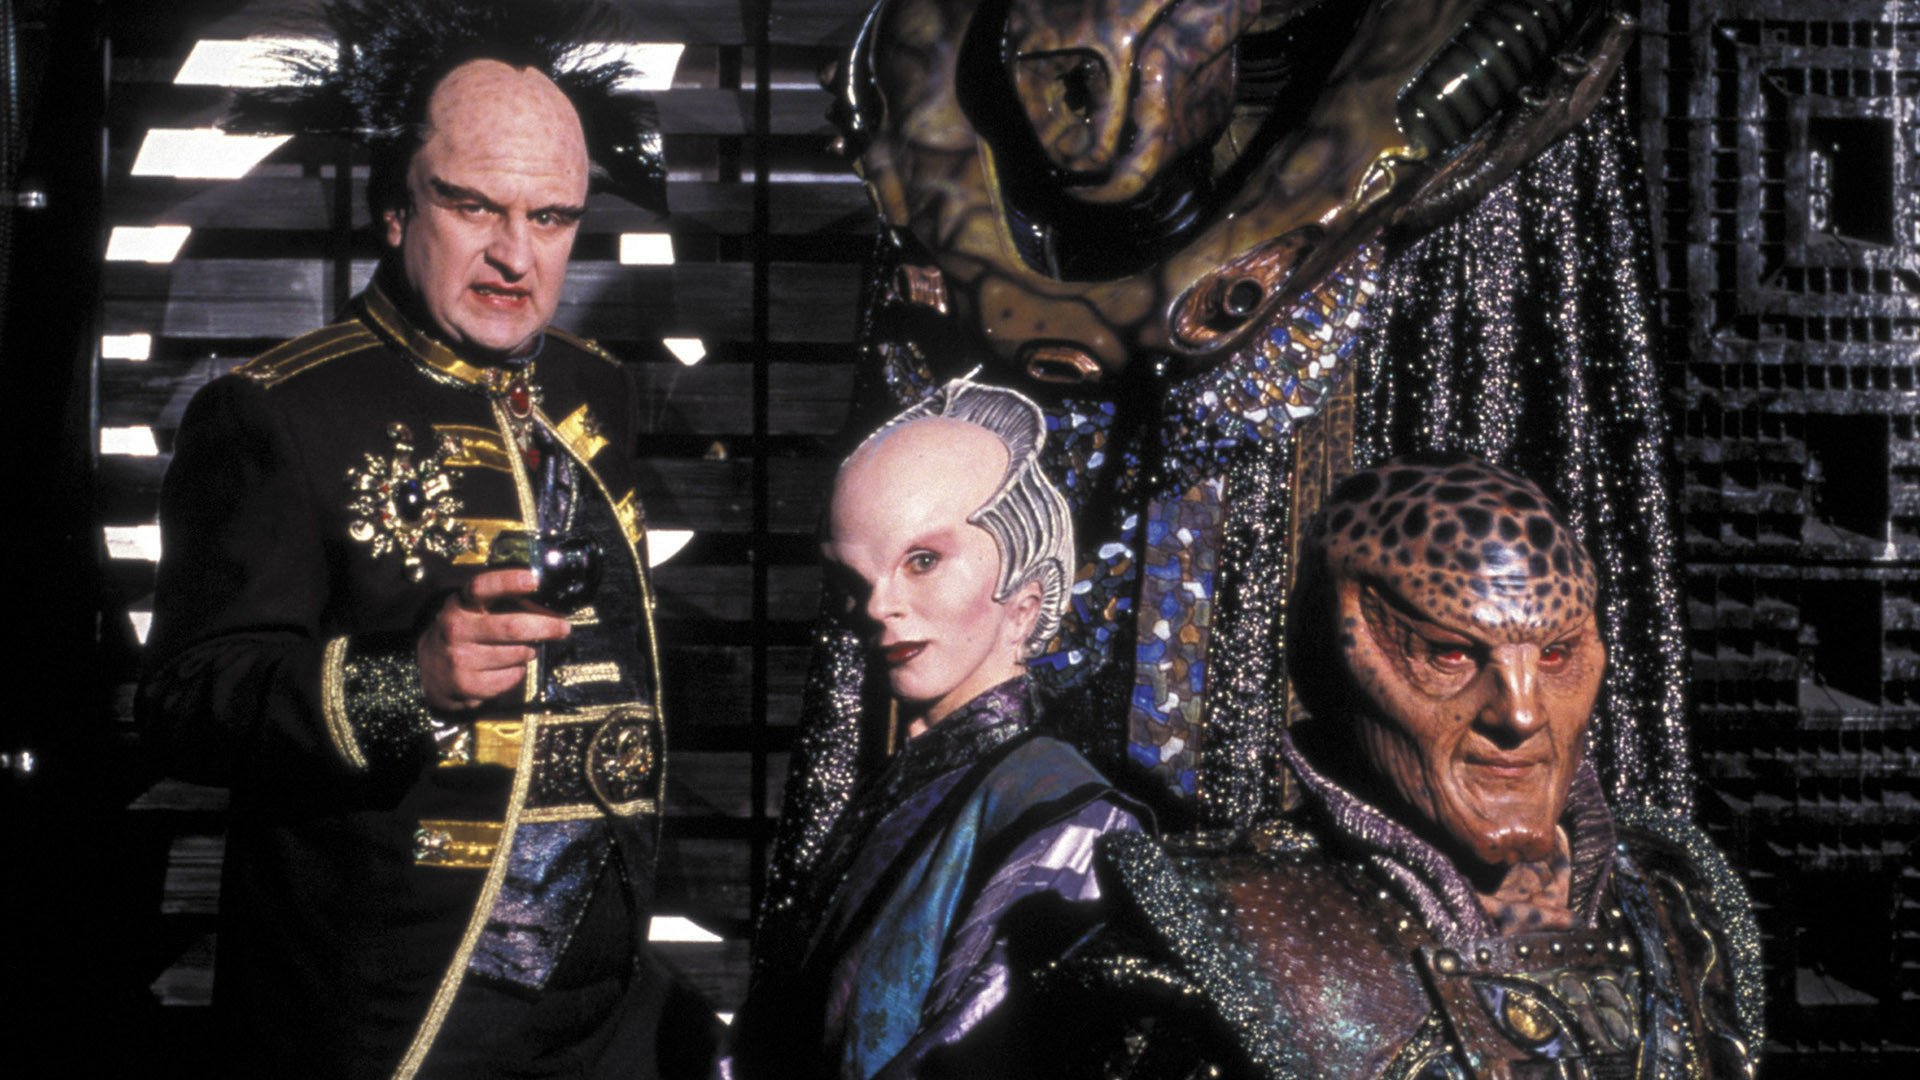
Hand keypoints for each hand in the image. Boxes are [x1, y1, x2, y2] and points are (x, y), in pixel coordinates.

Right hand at [417, 569, 570, 711]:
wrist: (426, 670)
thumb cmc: (465, 632)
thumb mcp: (474, 611)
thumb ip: (505, 604)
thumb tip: (550, 608)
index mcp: (461, 603)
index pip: (483, 586)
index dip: (509, 581)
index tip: (535, 579)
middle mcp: (457, 628)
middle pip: (512, 627)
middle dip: (545, 627)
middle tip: (563, 628)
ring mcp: (460, 658)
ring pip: (517, 655)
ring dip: (529, 651)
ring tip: (523, 649)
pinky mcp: (466, 684)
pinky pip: (511, 678)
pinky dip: (518, 672)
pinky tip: (507, 667)